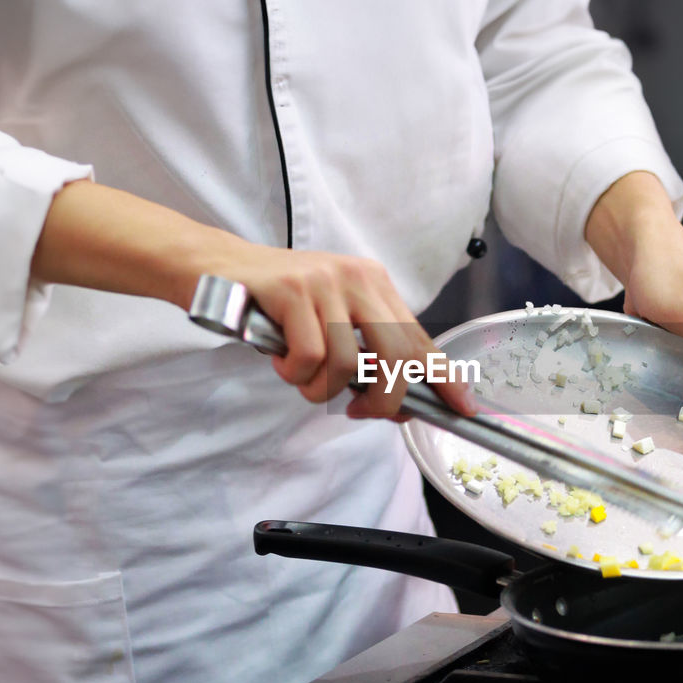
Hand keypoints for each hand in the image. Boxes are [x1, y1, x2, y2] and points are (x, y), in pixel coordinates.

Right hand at [34, 180, 474, 418]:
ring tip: (298, 374)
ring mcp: (326, 282)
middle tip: (357, 412)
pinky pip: (309, 356)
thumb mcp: (332, 323)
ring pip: (348, 364)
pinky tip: (280, 358)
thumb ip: (367, 356)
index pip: (423, 339)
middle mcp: (359, 279)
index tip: (464, 408)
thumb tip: (401, 405)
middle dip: (382, 400)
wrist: (219, 270)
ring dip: (320, 388)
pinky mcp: (293, 289)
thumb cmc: (278, 307)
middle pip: (398, 355)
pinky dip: (293, 372)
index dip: (445, 378)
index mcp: (376, 286)